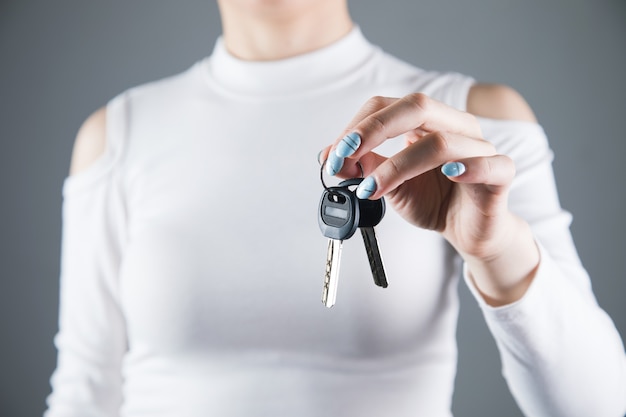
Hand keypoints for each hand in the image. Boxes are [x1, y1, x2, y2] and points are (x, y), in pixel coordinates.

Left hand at [321, 93, 538, 304]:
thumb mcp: (388, 184)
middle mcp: (455, 125)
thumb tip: (329, 157)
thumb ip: (363, 167)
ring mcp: (480, 147)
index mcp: (427, 121)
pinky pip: (489, 164)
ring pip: (441, 141)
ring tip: (372, 189)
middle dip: (374, 129)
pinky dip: (468, 168)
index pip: (388, 106)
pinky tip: (448, 175)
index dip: (358, 126)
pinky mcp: (500, 174)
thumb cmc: (432, 200)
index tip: (336, 154)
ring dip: (398, 165)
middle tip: (346, 154)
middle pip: (417, 106)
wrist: (466, 231)